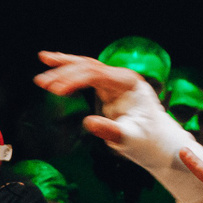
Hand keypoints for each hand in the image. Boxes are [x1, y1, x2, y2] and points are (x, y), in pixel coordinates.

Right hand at [33, 50, 202, 202]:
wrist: (159, 144)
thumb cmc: (148, 142)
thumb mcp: (130, 140)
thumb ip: (111, 130)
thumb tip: (89, 122)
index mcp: (129, 84)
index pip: (96, 74)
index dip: (74, 80)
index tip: (56, 90)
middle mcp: (122, 78)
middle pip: (89, 66)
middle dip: (65, 71)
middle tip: (42, 82)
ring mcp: (115, 82)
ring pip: (86, 66)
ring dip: (65, 65)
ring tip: (44, 58)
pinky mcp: (108, 89)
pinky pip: (86, 75)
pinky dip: (71, 71)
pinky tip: (55, 66)